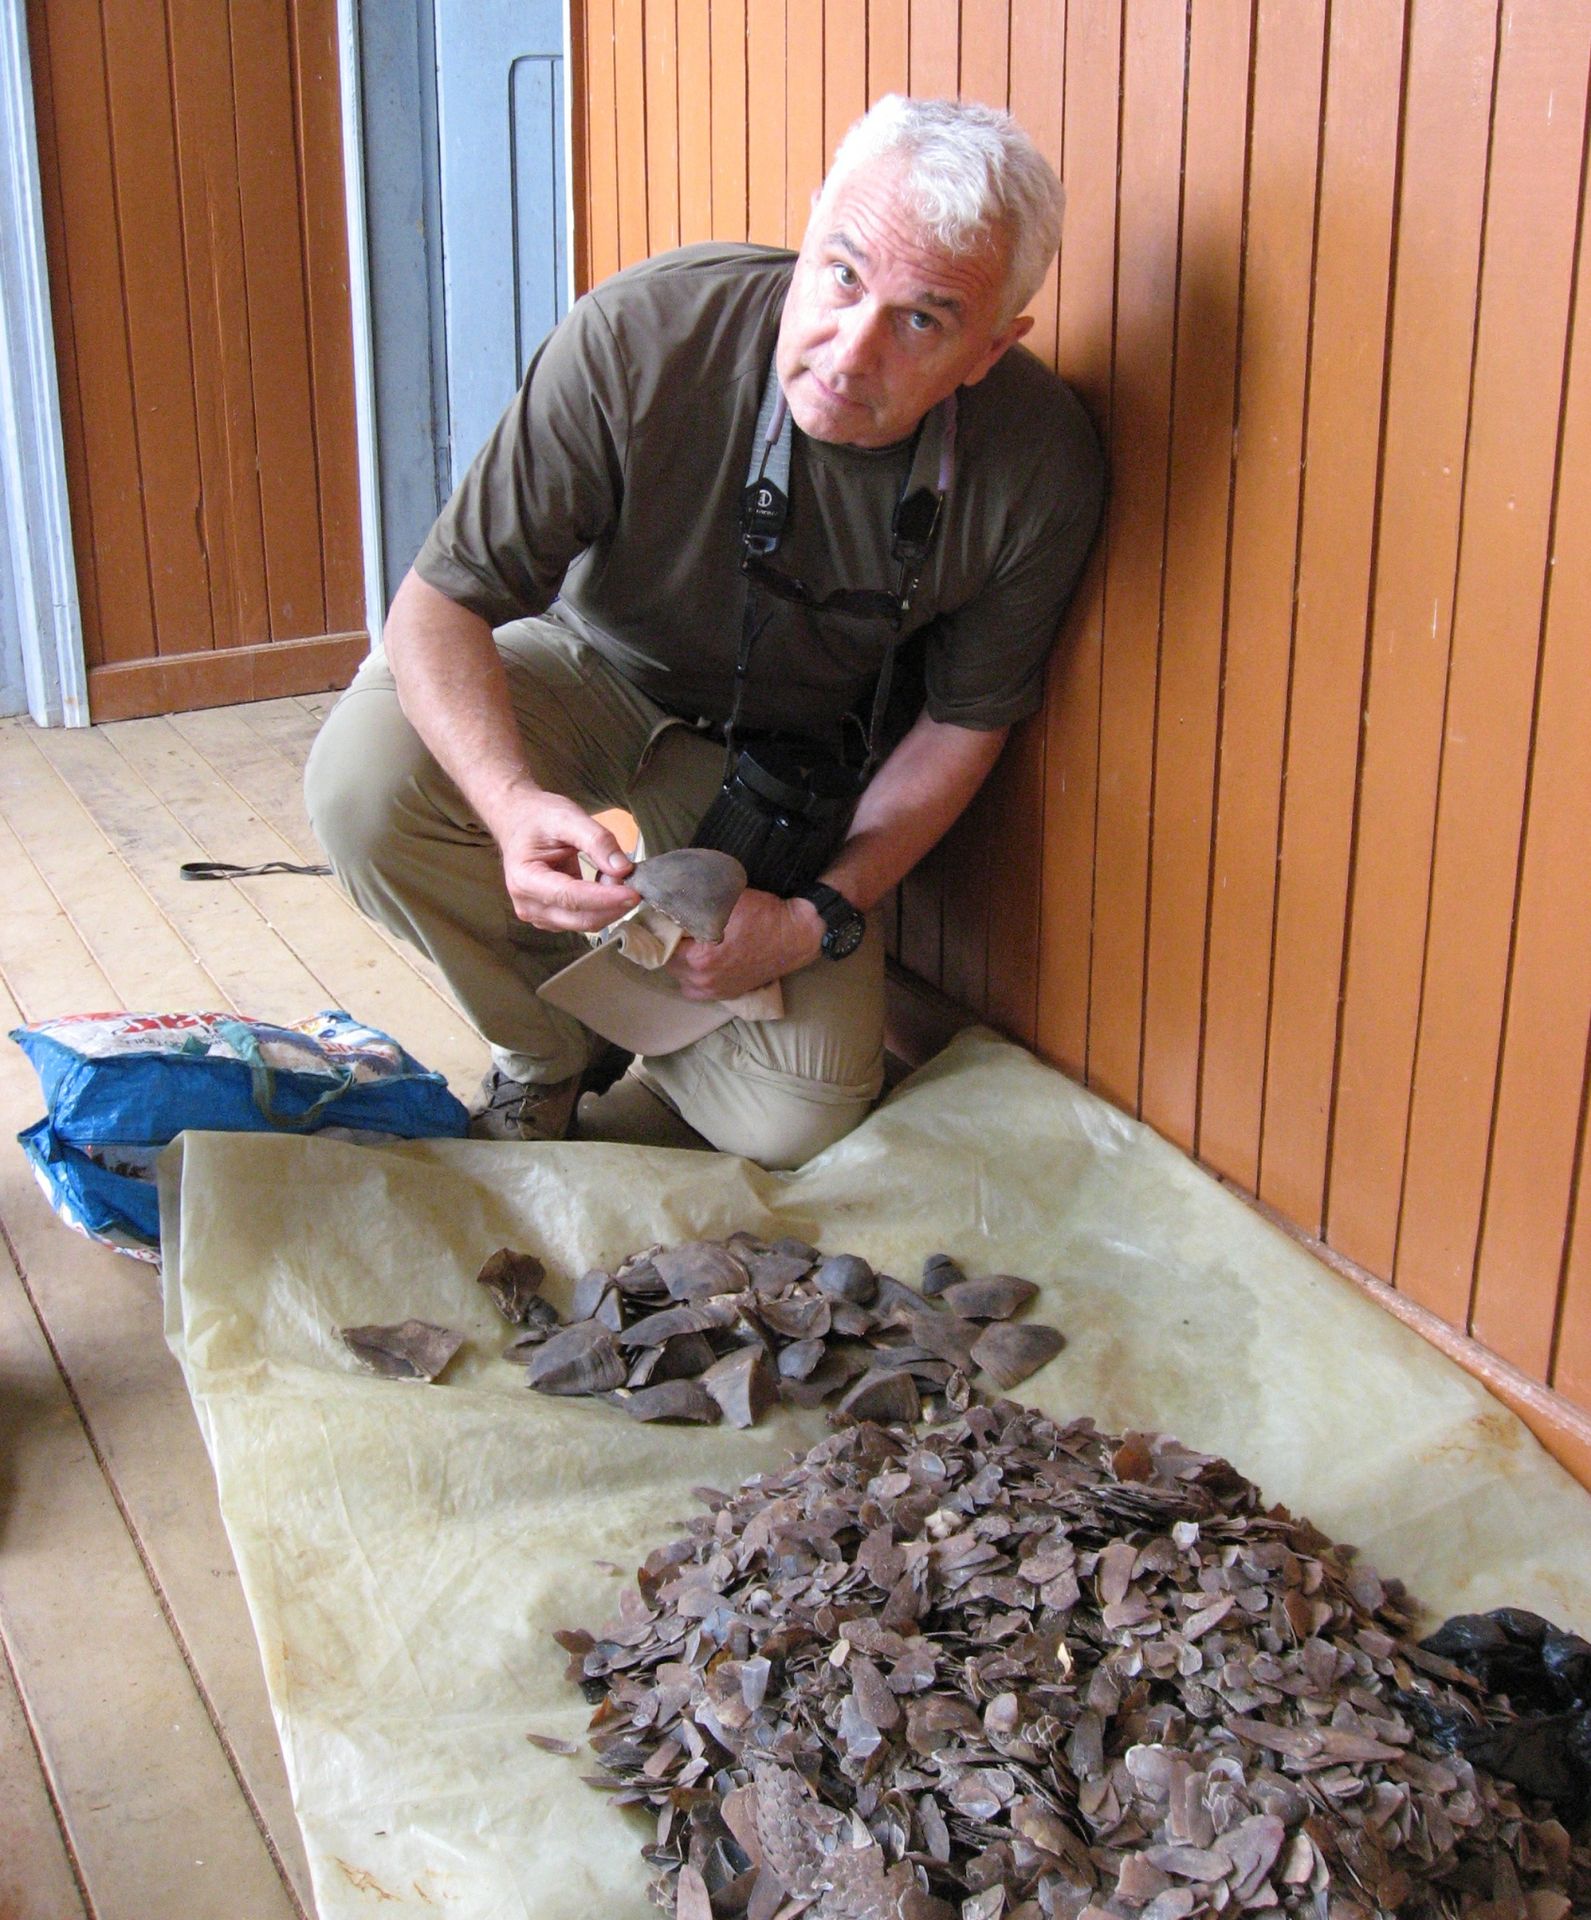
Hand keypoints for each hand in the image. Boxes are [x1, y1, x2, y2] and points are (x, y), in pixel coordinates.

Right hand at [490, 784, 638, 930]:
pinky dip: (601, 907)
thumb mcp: (568, 817)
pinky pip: (582, 920)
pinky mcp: (550, 919)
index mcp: (525, 878)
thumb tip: (623, 869)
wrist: (517, 821)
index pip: (570, 897)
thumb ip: (597, 840)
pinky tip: (603, 884)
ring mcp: (538, 916)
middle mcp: (528, 904)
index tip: (633, 893)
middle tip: (634, 881)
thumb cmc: (538, 818)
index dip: (605, 898)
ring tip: (615, 875)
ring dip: (608, 906)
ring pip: (585, 923)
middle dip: (612, 904)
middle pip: (580, 918)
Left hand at [665, 889, 823, 1001]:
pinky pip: (697, 988)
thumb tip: (667, 900)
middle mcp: (704, 982)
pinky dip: (693, 975)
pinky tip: (701, 958)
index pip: (662, 946)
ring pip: (681, 977)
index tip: (664, 915)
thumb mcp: (725, 901)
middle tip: (676, 925)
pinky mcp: (729, 993)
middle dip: (669, 944)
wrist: (797, 934)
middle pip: (669, 963)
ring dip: (680, 960)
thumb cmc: (763, 915)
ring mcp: (717, 991)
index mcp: (700, 960)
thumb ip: (692, 905)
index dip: (661, 928)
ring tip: (688, 941)